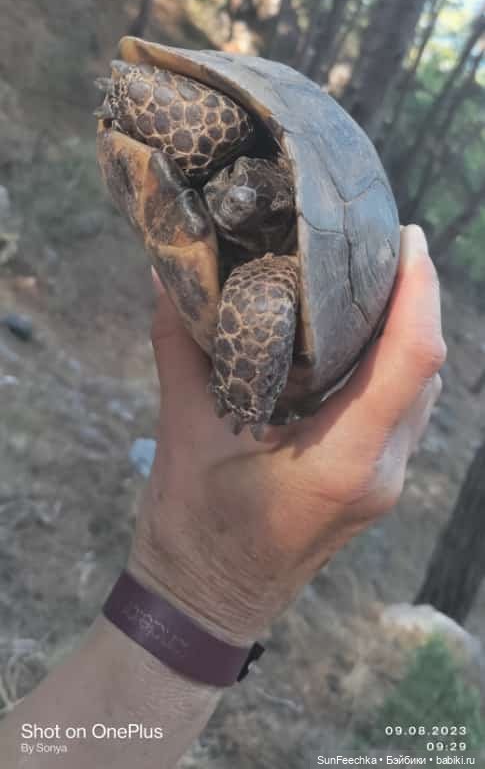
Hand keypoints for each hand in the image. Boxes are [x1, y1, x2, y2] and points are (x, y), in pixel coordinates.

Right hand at [129, 224, 445, 645]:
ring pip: (421, 390)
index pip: (410, 361)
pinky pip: (404, 410)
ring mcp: (384, 482)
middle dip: (416, 298)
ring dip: (409, 330)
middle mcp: (379, 471)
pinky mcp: (375, 482)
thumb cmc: (192, 529)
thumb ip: (179, 344)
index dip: (420, 292)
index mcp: (341, 460)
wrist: (204, 604)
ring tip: (374, 274)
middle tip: (383, 240)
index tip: (407, 238)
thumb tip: (166, 271)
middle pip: (425, 368)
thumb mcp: (184, 430)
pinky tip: (359, 332)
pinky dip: (393, 363)